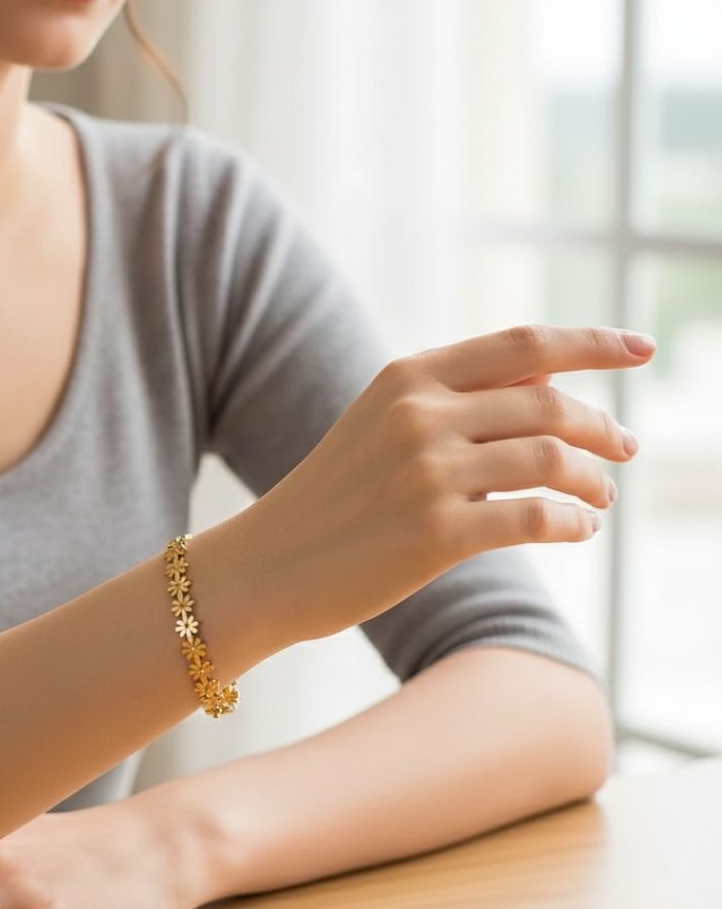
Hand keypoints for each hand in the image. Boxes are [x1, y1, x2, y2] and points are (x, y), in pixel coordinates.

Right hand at [241, 323, 655, 643]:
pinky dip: (573, 522)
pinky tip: (577, 529)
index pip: (523, 344)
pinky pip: (537, 518)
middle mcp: (419, 415)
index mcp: (406, 377)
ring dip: (592, 479)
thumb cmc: (330, 499)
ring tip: (599, 498)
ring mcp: (427, 473)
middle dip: (601, 425)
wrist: (267, 566)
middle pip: (548, 401)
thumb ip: (453, 401)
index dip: (593, 342)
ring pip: (552, 457)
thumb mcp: (378, 426)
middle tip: (624, 448)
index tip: (641, 347)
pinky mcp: (437, 535)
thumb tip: (546, 384)